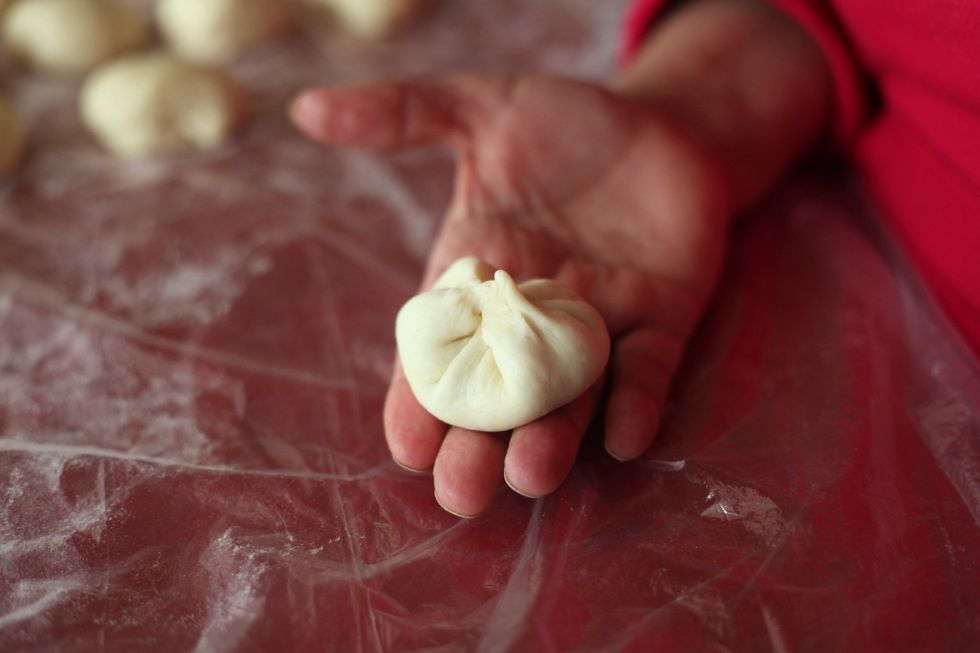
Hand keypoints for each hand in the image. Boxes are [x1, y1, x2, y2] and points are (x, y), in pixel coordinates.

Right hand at [292, 74, 731, 516]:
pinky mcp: (663, 320)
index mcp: (479, 277)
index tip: (407, 446)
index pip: (438, 351)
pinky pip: (649, 370)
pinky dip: (638, 401)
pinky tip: (624, 436)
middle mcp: (532, 317)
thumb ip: (402, 112)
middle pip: (498, 396)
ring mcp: (599, 325)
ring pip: (570, 398)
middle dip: (479, 445)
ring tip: (529, 476)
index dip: (420, 400)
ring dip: (551, 440)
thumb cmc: (568, 122)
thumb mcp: (480, 107)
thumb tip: (303, 106)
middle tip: (461, 492)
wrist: (667, 122)